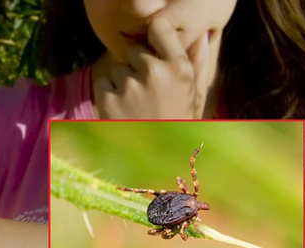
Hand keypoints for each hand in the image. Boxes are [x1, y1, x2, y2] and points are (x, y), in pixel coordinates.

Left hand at [94, 17, 209, 119]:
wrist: (157, 163)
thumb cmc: (179, 126)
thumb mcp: (195, 96)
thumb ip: (198, 64)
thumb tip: (201, 37)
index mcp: (179, 68)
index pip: (158, 26)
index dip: (153, 34)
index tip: (154, 46)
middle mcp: (154, 73)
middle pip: (134, 49)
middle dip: (137, 64)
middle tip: (148, 91)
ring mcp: (129, 86)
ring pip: (118, 67)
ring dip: (122, 80)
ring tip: (136, 105)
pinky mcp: (107, 99)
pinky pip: (102, 82)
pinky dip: (108, 92)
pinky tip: (123, 110)